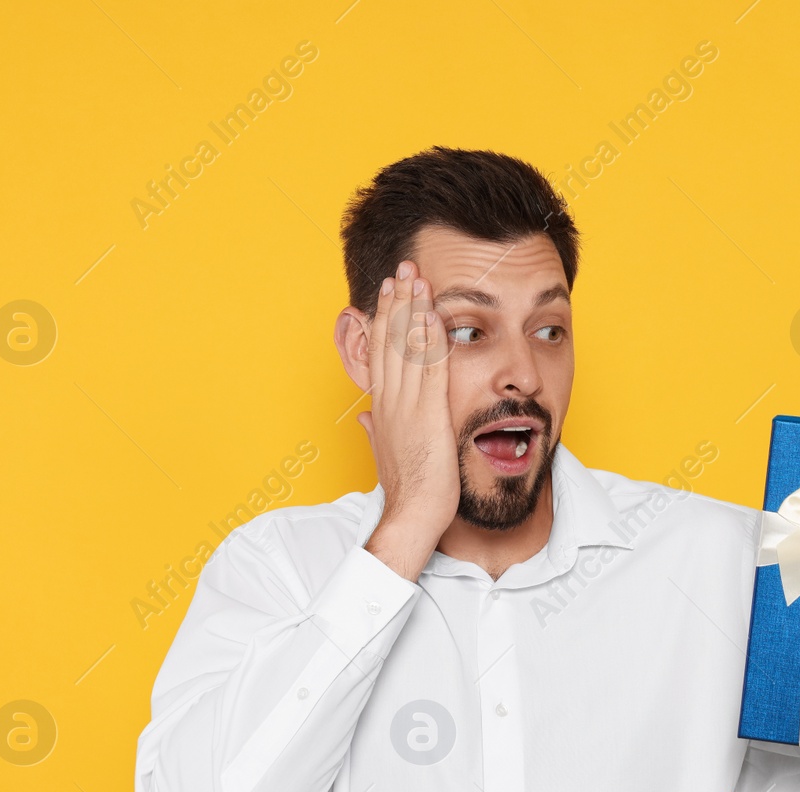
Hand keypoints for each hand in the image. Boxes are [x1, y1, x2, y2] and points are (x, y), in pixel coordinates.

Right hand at [354, 261, 457, 580]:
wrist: (412, 515)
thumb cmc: (406, 491)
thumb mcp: (385, 454)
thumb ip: (375, 431)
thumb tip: (365, 419)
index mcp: (381, 408)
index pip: (381, 353)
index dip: (385, 319)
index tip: (390, 291)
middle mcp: (389, 401)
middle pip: (390, 340)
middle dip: (397, 301)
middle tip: (402, 267)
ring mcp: (406, 406)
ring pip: (407, 348)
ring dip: (413, 309)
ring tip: (416, 277)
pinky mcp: (428, 415)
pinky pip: (430, 370)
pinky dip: (431, 341)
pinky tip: (434, 315)